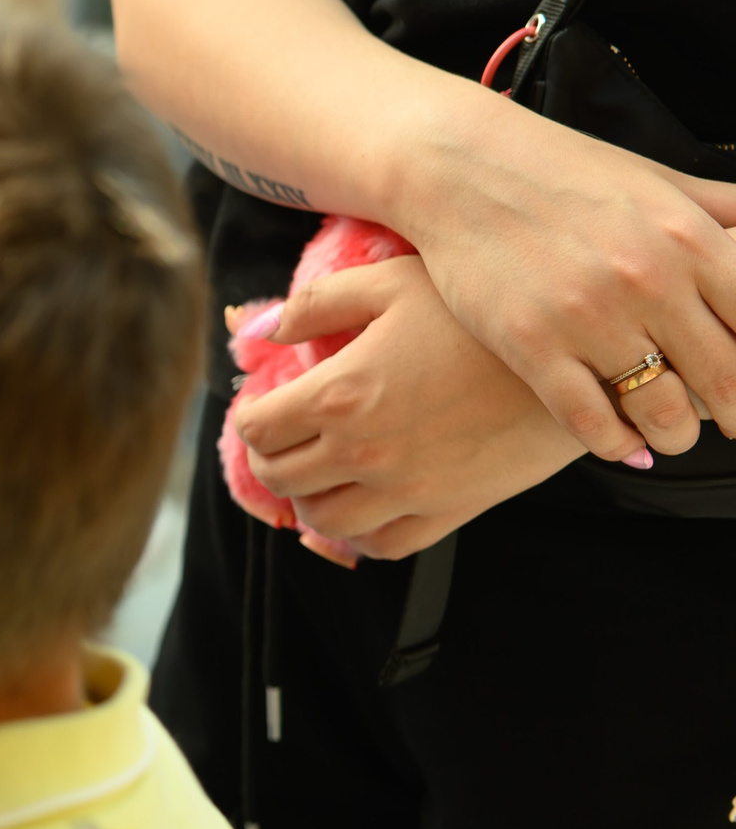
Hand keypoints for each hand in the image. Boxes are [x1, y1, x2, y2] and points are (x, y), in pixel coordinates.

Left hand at [233, 256, 583, 557]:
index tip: (265, 403)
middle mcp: (364, 452)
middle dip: (269, 455)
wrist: (576, 354)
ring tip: (317, 472)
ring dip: (307, 498)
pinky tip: (361, 508)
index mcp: (340, 394)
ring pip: (322, 520)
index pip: (257, 428)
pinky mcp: (451, 511)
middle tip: (282, 437)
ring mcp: (406, 490)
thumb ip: (315, 304)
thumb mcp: (392, 283)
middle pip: (279, 477)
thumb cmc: (480, 309)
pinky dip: (359, 534)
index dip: (252, 414)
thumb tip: (257, 328)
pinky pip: (384, 545)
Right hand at [396, 100, 735, 460]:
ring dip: (676, 436)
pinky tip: (620, 441)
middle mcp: (648, 280)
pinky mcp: (530, 345)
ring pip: (663, 412)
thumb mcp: (656, 179)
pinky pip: (590, 422)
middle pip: (725, 380)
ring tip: (669, 433)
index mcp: (691, 240)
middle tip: (723, 418)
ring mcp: (587, 316)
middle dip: (731, 413)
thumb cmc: (561, 171)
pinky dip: (615, 444)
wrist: (458, 166)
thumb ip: (720, 211)